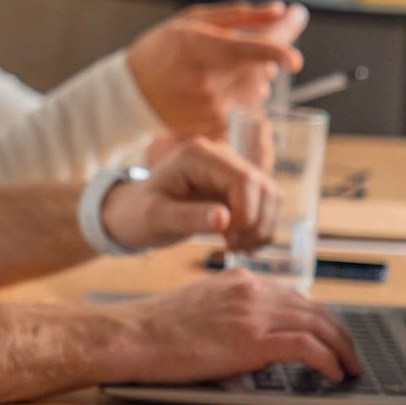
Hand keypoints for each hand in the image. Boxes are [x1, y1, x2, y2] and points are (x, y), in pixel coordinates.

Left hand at [101, 136, 278, 251]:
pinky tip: (239, 245)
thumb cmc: (138, 213)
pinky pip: (265, 207)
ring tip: (236, 248)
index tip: (231, 241)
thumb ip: (188, 217)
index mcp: (198, 156)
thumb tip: (225, 219)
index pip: (244, 179)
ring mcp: (231, 171)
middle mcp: (219, 157)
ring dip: (262, 228)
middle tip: (233, 248)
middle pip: (264, 187)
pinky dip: (260, 229)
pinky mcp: (238, 189)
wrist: (134, 213)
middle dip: (256, 223)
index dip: (247, 213)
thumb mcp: (155, 218)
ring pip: (271, 197)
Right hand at [111, 271, 361, 382]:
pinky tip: (333, 375)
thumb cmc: (155, 330)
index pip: (294, 296)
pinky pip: (307, 347)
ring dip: (342, 350)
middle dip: (339, 334)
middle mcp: (251, 290)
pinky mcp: (251, 339)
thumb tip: (252, 342)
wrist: (132, 335)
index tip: (329, 336)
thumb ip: (230, 314)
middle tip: (350, 356)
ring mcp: (252, 312)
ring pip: (319, 325)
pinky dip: (328, 361)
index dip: (319, 319)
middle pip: (314, 309)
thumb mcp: (198, 308)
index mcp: (238, 280)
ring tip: (350, 369)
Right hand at [126, 2, 307, 134]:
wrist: (132, 93)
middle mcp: (205, 80)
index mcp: (198, 47)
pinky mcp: (213, 125)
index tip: (295, 60)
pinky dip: (243, 97)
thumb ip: (238, 16)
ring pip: (258, 90)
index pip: (247, 51)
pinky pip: (247, 108)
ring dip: (254, 78)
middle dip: (266, 58)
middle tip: (251, 48)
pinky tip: (222, 90)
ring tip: (224, 71)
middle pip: (260, 70)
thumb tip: (280, 12)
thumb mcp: (191, 22)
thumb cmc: (162, 51)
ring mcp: (210, 106)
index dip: (277, 52)